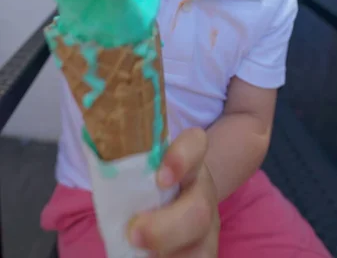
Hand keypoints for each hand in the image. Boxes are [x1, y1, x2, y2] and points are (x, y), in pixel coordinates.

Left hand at [128, 128, 219, 256]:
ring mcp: (208, 230)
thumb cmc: (145, 186)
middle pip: (200, 209)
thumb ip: (120, 162)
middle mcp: (203, 194)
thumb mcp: (138, 171)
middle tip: (133, 233)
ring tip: (140, 255)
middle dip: (166, 227)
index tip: (160, 176)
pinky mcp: (204, 254)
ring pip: (203, 248)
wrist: (174, 209)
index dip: (182, 158)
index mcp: (188, 163)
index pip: (195, 144)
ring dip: (169, 253)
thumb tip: (89, 142)